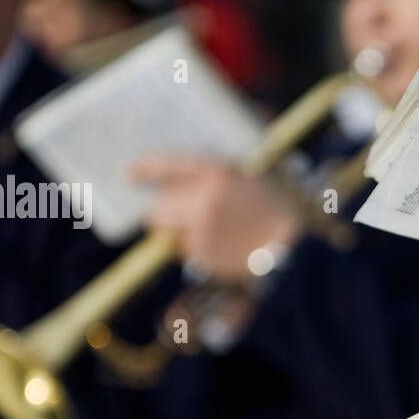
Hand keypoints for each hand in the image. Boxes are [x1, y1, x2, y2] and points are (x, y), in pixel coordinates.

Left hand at [129, 156, 301, 282]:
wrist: (290, 246)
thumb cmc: (272, 209)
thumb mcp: (246, 178)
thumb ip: (211, 177)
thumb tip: (173, 186)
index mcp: (217, 173)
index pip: (169, 166)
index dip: (146, 169)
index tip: (129, 173)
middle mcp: (204, 198)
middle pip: (160, 208)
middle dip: (163, 213)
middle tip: (177, 217)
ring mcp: (202, 228)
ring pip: (172, 232)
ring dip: (183, 233)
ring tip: (218, 232)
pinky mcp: (203, 253)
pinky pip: (188, 250)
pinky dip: (199, 249)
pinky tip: (224, 246)